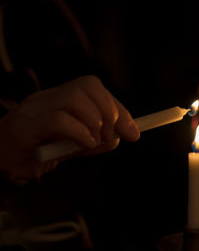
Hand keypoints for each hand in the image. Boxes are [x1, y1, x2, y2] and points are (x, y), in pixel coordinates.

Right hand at [0, 75, 139, 184]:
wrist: (1, 164)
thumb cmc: (37, 152)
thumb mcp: (73, 145)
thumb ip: (96, 139)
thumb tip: (120, 137)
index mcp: (61, 98)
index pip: (95, 89)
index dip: (119, 109)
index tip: (133, 132)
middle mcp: (48, 97)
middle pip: (88, 85)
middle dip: (110, 112)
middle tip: (110, 136)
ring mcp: (35, 108)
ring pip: (76, 98)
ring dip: (96, 122)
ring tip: (94, 141)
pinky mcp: (25, 126)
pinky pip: (59, 120)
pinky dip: (80, 133)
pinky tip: (83, 145)